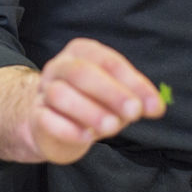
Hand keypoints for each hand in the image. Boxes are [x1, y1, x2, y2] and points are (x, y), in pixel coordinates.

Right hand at [29, 38, 165, 163]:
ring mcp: (43, 91)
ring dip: (89, 111)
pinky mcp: (35, 117)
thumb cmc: (89, 104)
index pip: (108, 61)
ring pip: (60, 94)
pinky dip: (68, 128)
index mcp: (82, 53)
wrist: (48, 124)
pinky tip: (86, 138)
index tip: (154, 107)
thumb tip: (155, 106)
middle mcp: (59, 67)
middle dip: (111, 92)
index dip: (133, 83)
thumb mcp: (114, 97)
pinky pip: (47, 119)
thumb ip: (133, 98)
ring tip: (112, 127)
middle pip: (81, 73)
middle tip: (134, 113)